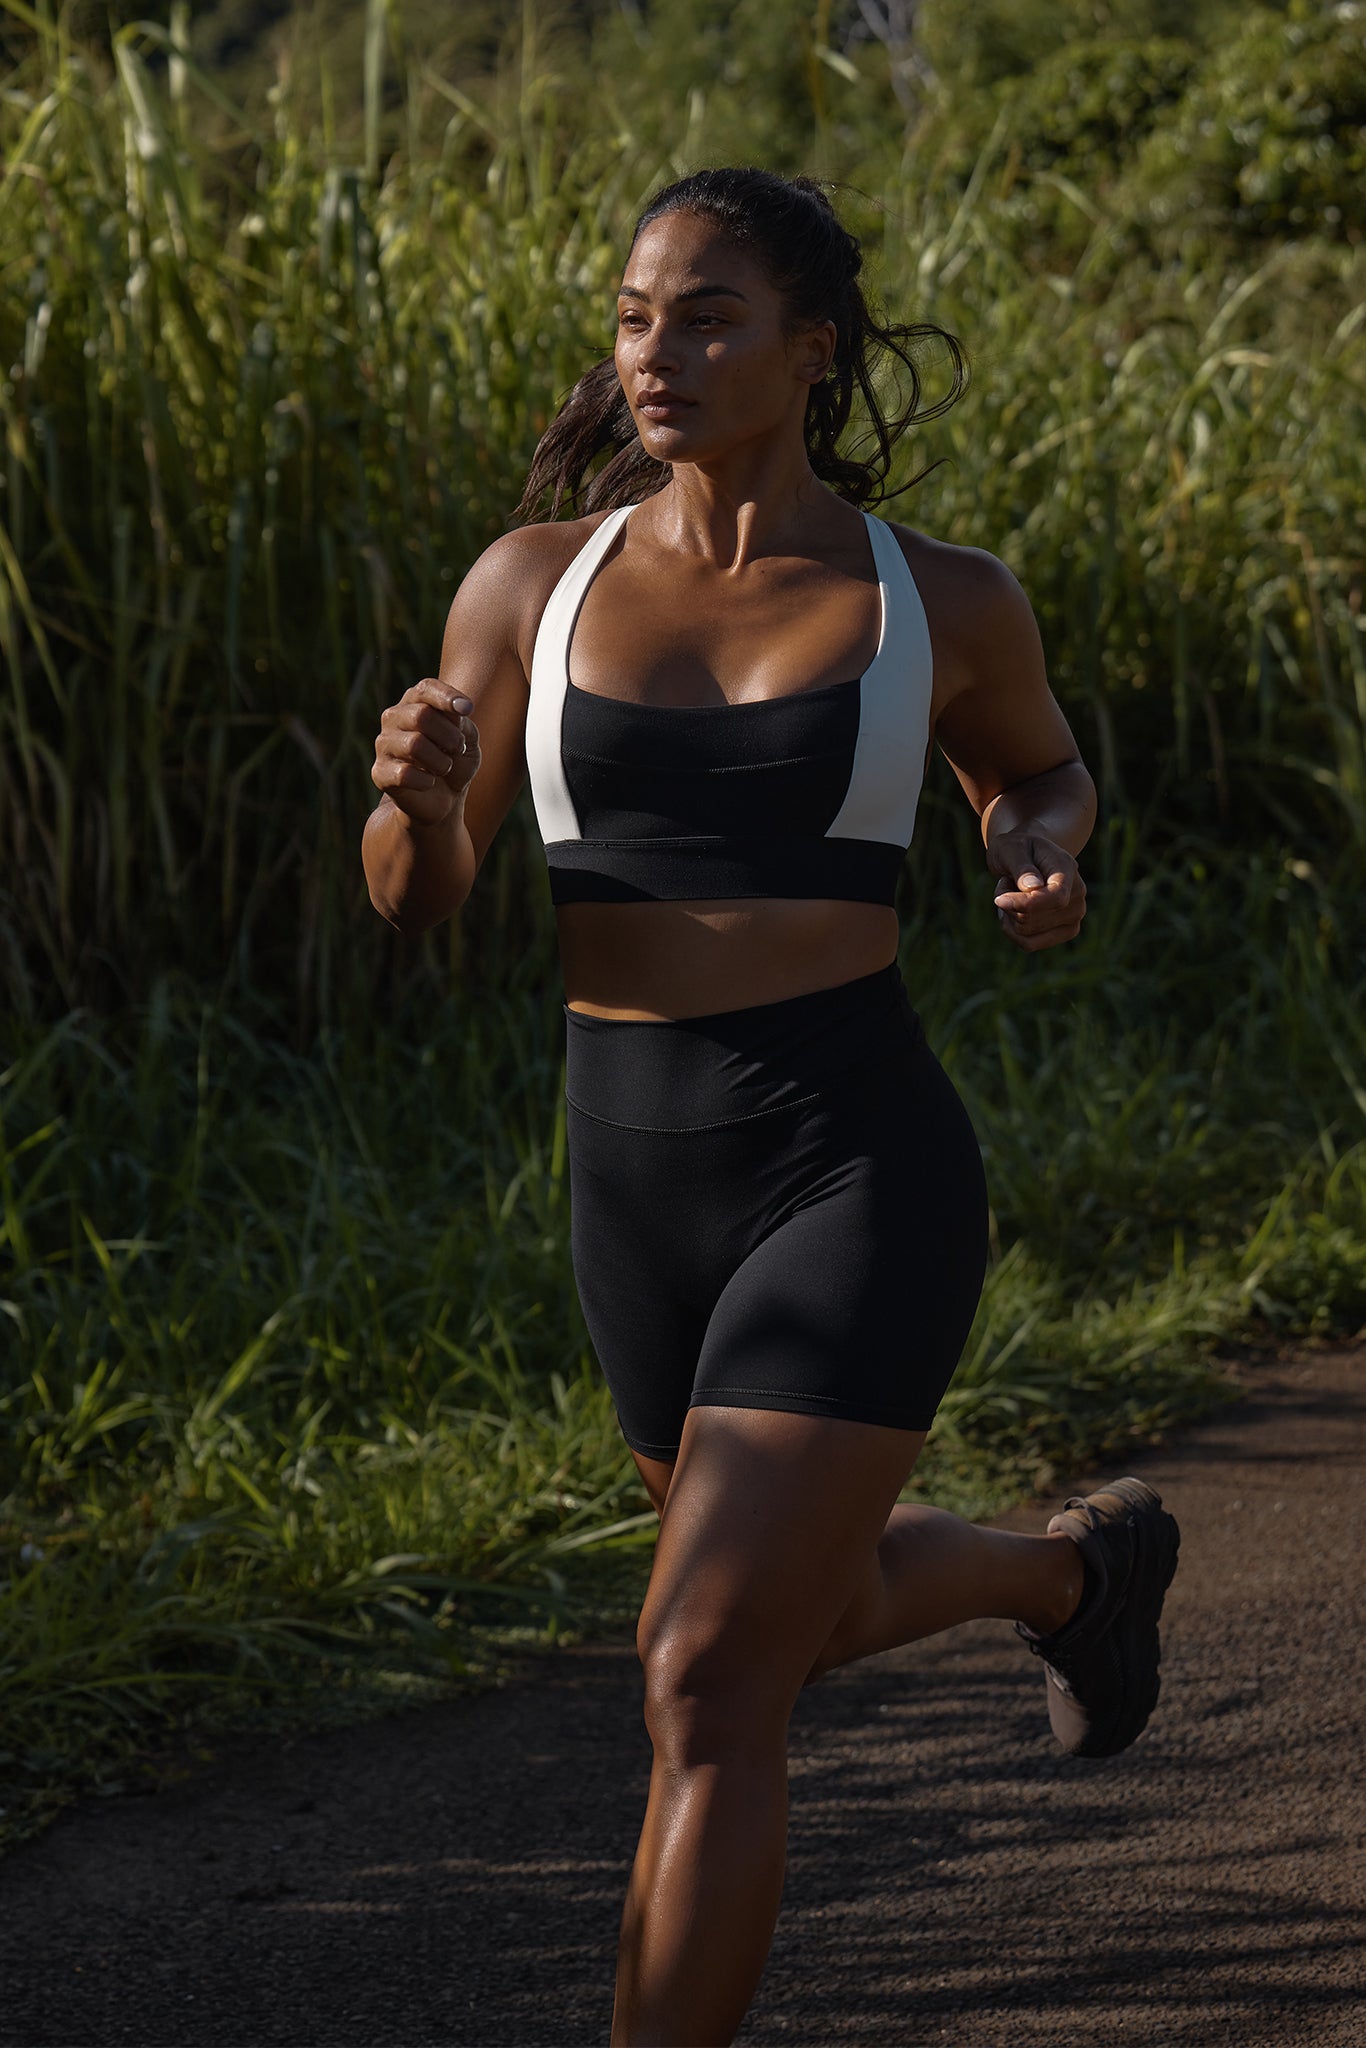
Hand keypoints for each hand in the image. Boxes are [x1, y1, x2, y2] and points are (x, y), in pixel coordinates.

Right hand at [371, 680, 481, 827]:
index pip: (426, 688)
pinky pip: (405, 774)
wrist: (443, 799)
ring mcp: (383, 744)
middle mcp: (393, 717)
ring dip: (440, 761)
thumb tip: (456, 711)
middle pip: (421, 716)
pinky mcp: (379, 772)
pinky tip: (428, 782)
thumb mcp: (467, 738)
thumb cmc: (454, 760)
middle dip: (449, 736)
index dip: (447, 697)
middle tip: (456, 749)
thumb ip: (461, 722)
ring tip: (443, 768)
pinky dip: (426, 781)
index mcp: (415, 702)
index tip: (467, 709)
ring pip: (414, 745)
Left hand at [986, 831, 1086, 951]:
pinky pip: (1029, 944)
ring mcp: (1075, 916)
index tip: (999, 900)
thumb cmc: (1018, 848)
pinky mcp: (1066, 931)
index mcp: (1067, 869)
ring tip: (1014, 893)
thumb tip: (1033, 888)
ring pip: (1026, 933)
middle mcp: (1078, 895)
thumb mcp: (1011, 848)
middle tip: (1008, 882)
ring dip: (1008, 915)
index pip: (1055, 897)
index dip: (1025, 904)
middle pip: (1032, 919)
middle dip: (1008, 903)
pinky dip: (1013, 931)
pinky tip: (1014, 912)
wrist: (1031, 857)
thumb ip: (1021, 866)